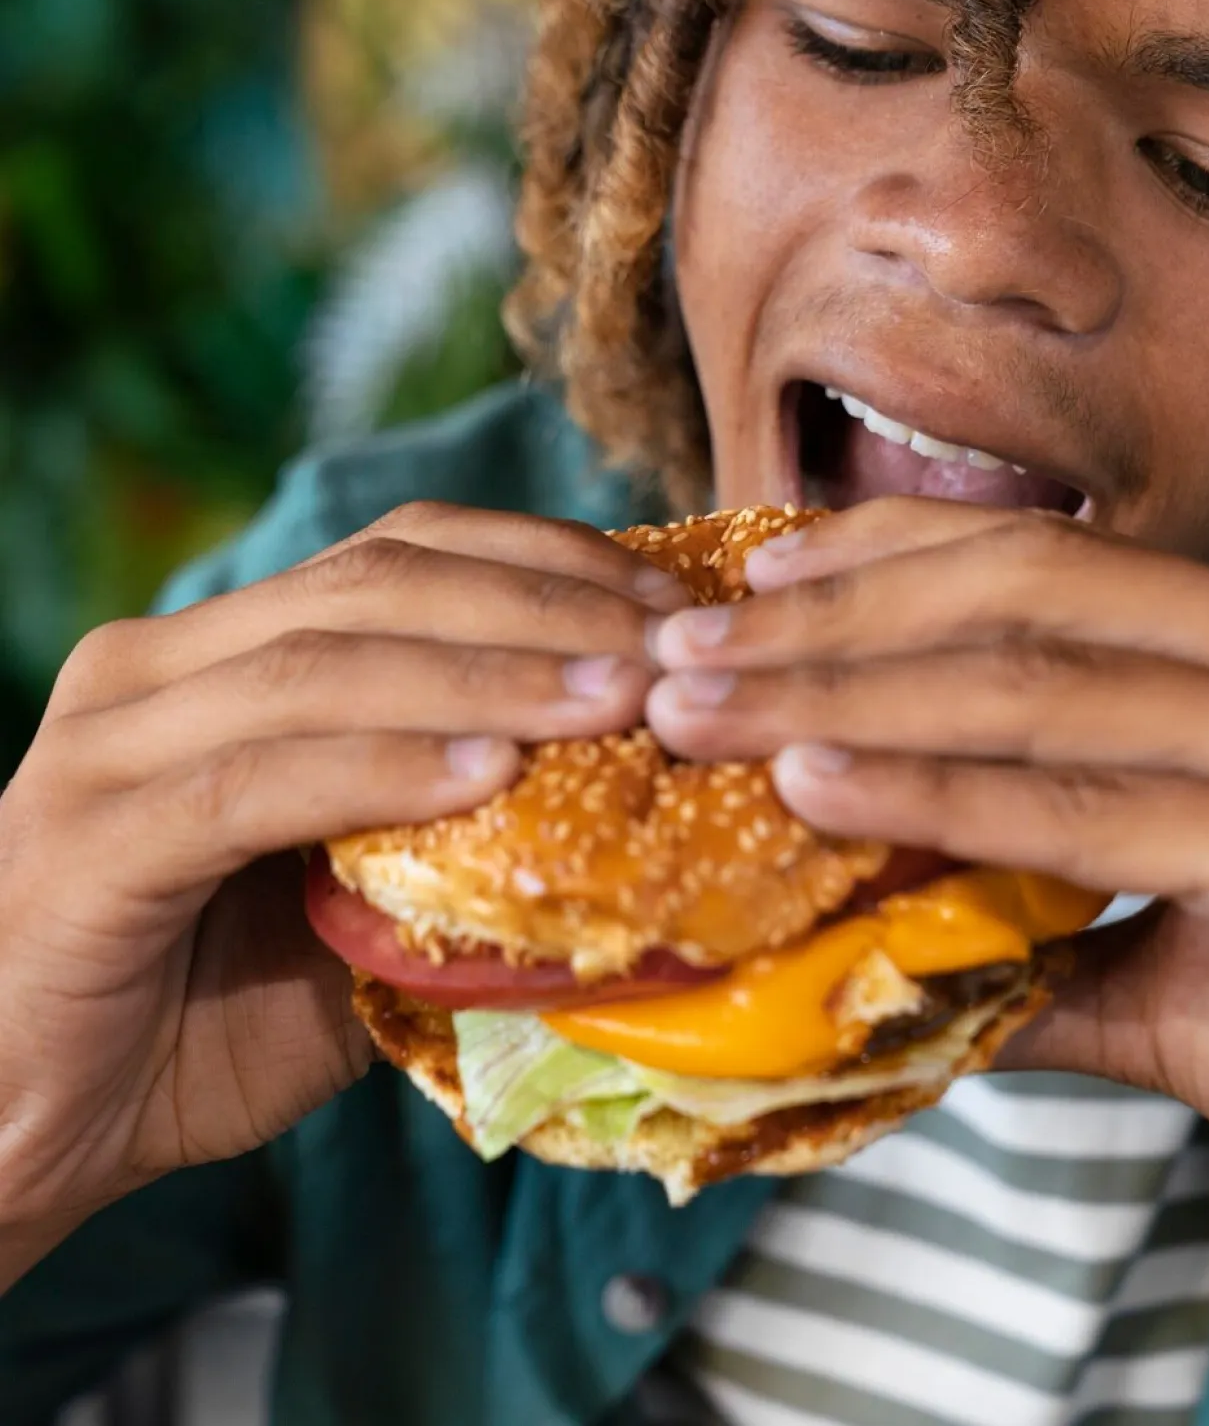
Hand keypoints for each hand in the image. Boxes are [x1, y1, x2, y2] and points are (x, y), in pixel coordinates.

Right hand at [0, 503, 684, 1283]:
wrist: (28, 1130)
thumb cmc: (201, 1015)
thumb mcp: (352, 903)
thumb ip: (448, 838)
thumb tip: (626, 800)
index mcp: (220, 652)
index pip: (398, 555)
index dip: (541, 559)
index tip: (668, 601)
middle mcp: (159, 665)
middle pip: (374, 584)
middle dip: (540, 603)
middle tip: (669, 645)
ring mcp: (112, 743)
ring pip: (324, 665)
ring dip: (487, 675)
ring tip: (613, 699)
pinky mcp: (91, 839)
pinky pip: (256, 782)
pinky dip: (380, 769)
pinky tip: (486, 779)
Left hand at [647, 500, 1208, 1194]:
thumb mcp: (1202, 981)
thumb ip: (1058, 953)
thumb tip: (904, 962)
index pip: (1051, 570)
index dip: (894, 556)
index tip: (765, 576)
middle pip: (1017, 600)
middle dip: (834, 618)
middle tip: (683, 643)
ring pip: (1032, 681)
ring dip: (841, 688)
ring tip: (701, 707)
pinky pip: (1084, 810)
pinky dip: (935, 791)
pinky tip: (816, 784)